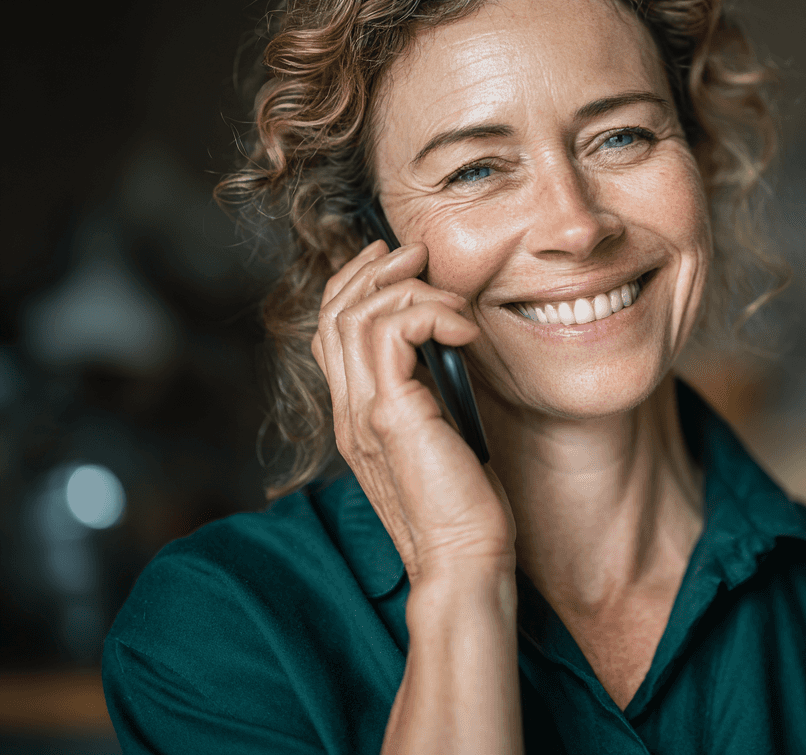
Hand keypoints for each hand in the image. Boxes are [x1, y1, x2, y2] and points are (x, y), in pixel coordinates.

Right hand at [312, 240, 514, 583]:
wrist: (462, 562)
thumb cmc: (465, 508)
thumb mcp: (444, 437)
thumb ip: (432, 395)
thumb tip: (450, 347)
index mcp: (357, 416)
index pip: (331, 330)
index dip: (355, 284)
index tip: (394, 260)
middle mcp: (349, 411)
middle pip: (334, 312)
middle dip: (375, 270)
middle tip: (417, 252)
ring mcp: (363, 413)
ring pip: (357, 315)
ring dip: (409, 289)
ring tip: (453, 299)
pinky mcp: (390, 415)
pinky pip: (392, 332)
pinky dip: (430, 313)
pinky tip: (464, 330)